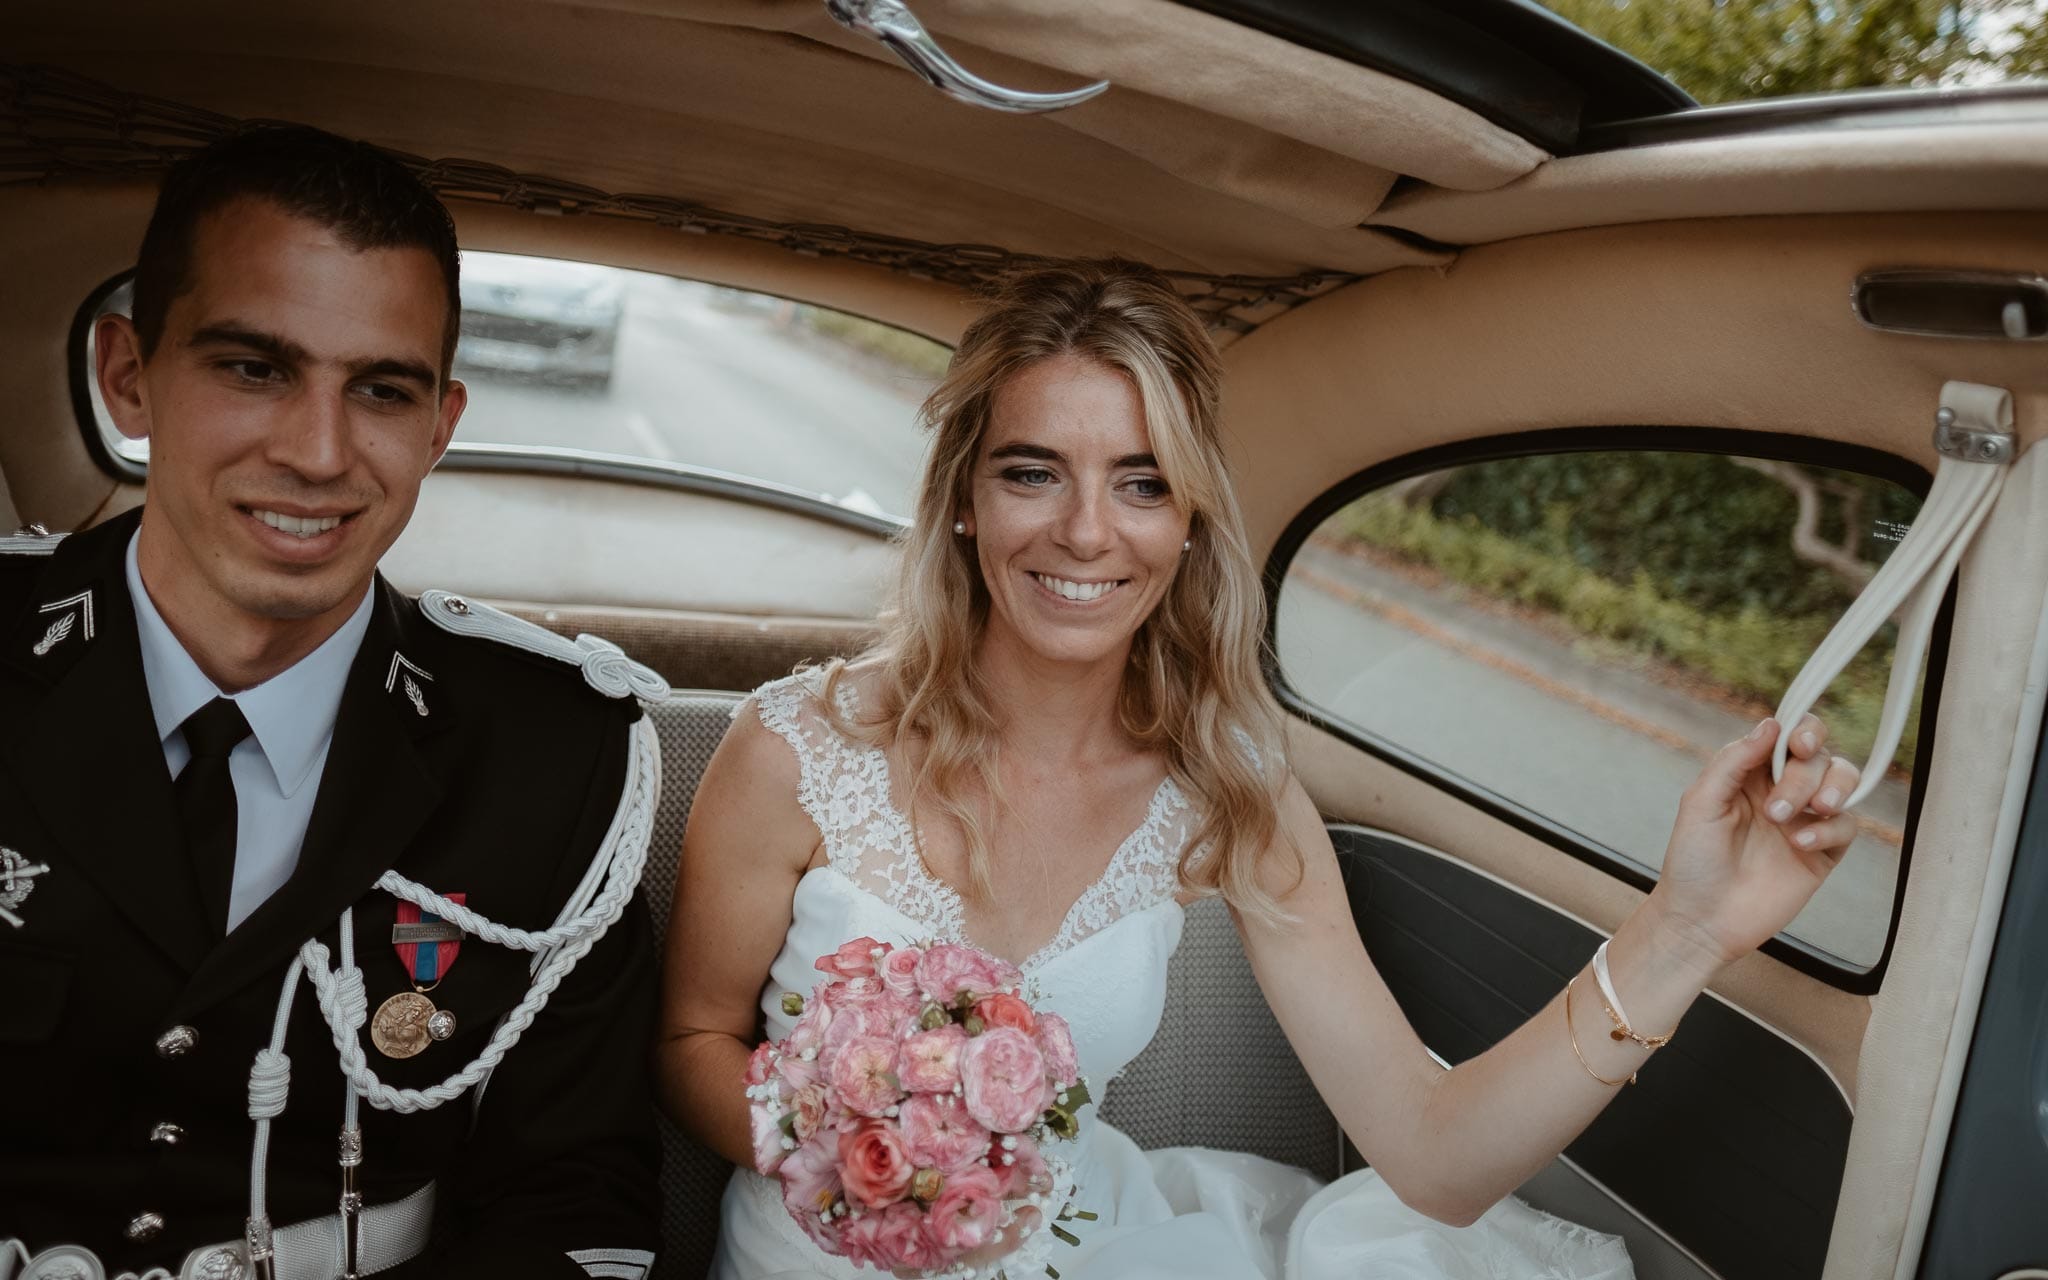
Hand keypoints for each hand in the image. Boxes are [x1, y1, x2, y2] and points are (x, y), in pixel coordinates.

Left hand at [1648, 714, 1861, 968]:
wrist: (1703, 920)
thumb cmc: (1693, 860)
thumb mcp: (1701, 803)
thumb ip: (1734, 761)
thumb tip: (1772, 724)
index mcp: (1750, 773)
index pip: (1788, 735)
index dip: (1803, 731)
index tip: (1798, 744)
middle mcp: (1781, 790)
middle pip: (1818, 757)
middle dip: (1804, 775)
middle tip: (1776, 809)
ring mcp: (1804, 820)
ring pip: (1843, 782)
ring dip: (1831, 790)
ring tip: (1809, 812)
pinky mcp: (1822, 852)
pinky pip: (1847, 826)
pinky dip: (1830, 829)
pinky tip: (1801, 844)